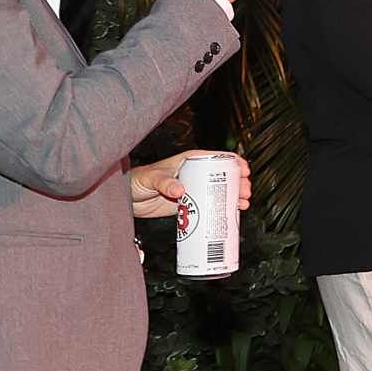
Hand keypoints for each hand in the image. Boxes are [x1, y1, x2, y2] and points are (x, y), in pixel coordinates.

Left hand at [129, 150, 251, 220]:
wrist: (126, 200)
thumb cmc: (137, 180)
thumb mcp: (152, 177)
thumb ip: (166, 182)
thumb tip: (180, 190)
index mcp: (189, 161)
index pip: (216, 158)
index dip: (233, 162)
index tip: (244, 169)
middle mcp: (194, 175)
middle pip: (223, 177)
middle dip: (238, 183)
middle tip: (245, 191)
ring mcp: (193, 190)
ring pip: (220, 192)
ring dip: (234, 197)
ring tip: (243, 203)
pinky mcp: (190, 205)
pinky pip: (210, 207)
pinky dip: (222, 209)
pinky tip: (232, 212)